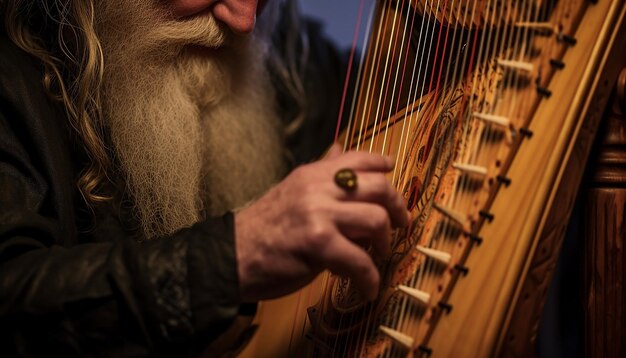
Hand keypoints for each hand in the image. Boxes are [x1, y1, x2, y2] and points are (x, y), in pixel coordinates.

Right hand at [235, 144, 409, 301]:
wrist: (232, 256)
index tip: (393, 175)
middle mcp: (318, 188)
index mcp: (313, 173)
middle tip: (401, 225)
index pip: (359, 157)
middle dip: (398, 209)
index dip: (383, 166)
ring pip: (376, 220)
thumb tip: (339, 149)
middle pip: (379, 187)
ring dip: (386, 243)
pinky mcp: (317, 243)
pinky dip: (369, 279)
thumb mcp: (293, 190)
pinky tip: (367, 288)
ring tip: (378, 256)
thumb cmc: (265, 228)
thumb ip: (321, 172)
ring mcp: (318, 214)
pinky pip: (360, 260)